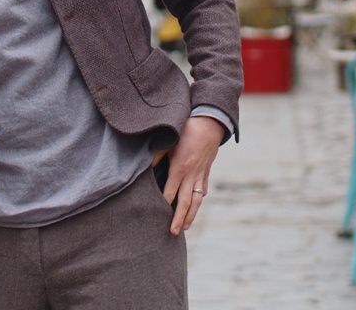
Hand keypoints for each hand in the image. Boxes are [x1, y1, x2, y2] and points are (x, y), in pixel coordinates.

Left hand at [161, 115, 225, 235]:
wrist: (210, 124)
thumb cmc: (186, 131)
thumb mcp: (168, 142)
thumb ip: (156, 157)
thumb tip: (145, 169)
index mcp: (180, 168)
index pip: (170, 192)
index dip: (163, 204)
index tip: (157, 215)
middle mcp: (192, 175)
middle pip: (185, 202)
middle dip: (179, 219)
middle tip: (173, 233)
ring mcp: (201, 176)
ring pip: (196, 201)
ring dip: (191, 216)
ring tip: (185, 227)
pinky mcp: (206, 174)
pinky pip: (203, 191)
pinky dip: (198, 202)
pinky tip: (194, 208)